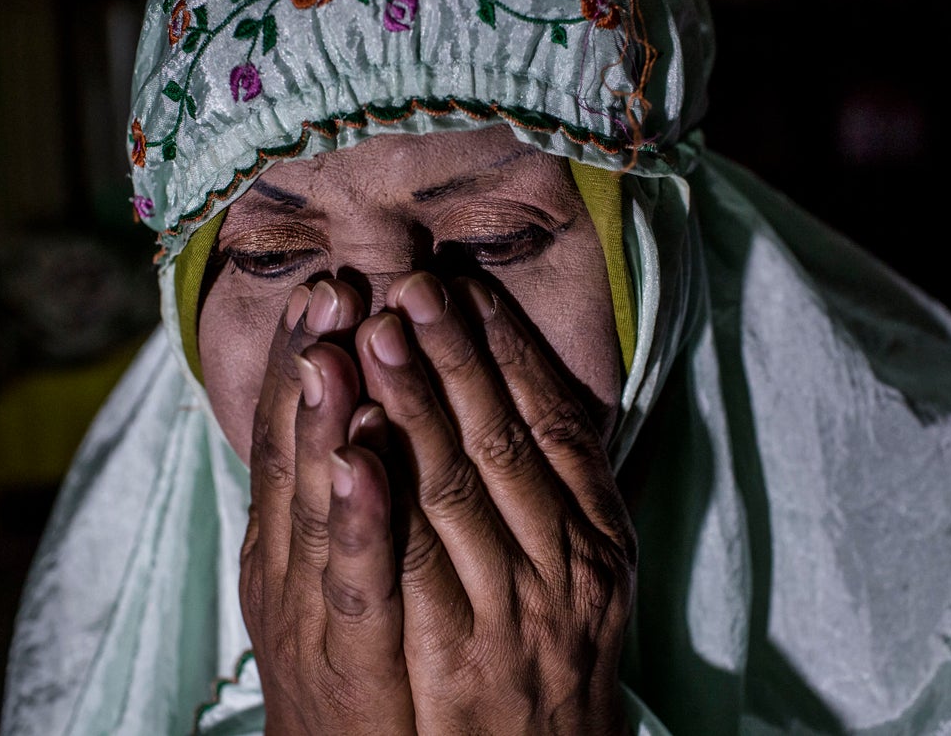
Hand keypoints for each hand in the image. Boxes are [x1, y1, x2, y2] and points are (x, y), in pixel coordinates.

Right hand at [239, 279, 415, 734]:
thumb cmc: (347, 658)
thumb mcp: (318, 568)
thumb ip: (324, 492)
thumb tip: (353, 404)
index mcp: (279, 533)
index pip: (281, 431)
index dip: (293, 360)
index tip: (318, 292)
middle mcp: (285, 561)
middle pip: (292, 451)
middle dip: (310, 366)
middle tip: (328, 291)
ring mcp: (311, 609)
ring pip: (316, 502)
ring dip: (323, 421)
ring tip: (332, 349)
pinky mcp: (347, 661)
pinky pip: (355, 581)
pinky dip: (353, 520)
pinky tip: (359, 461)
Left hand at [355, 272, 635, 734]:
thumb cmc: (555, 663)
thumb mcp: (588, 578)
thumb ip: (563, 495)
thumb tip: (528, 397)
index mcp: (600, 535)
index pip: (555, 422)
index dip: (509, 350)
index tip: (466, 289)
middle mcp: (566, 563)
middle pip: (501, 437)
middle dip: (453, 355)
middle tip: (409, 286)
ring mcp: (510, 609)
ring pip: (453, 486)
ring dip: (411, 405)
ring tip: (372, 333)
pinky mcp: (452, 656)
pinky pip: (407, 568)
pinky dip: (377, 505)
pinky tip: (350, 449)